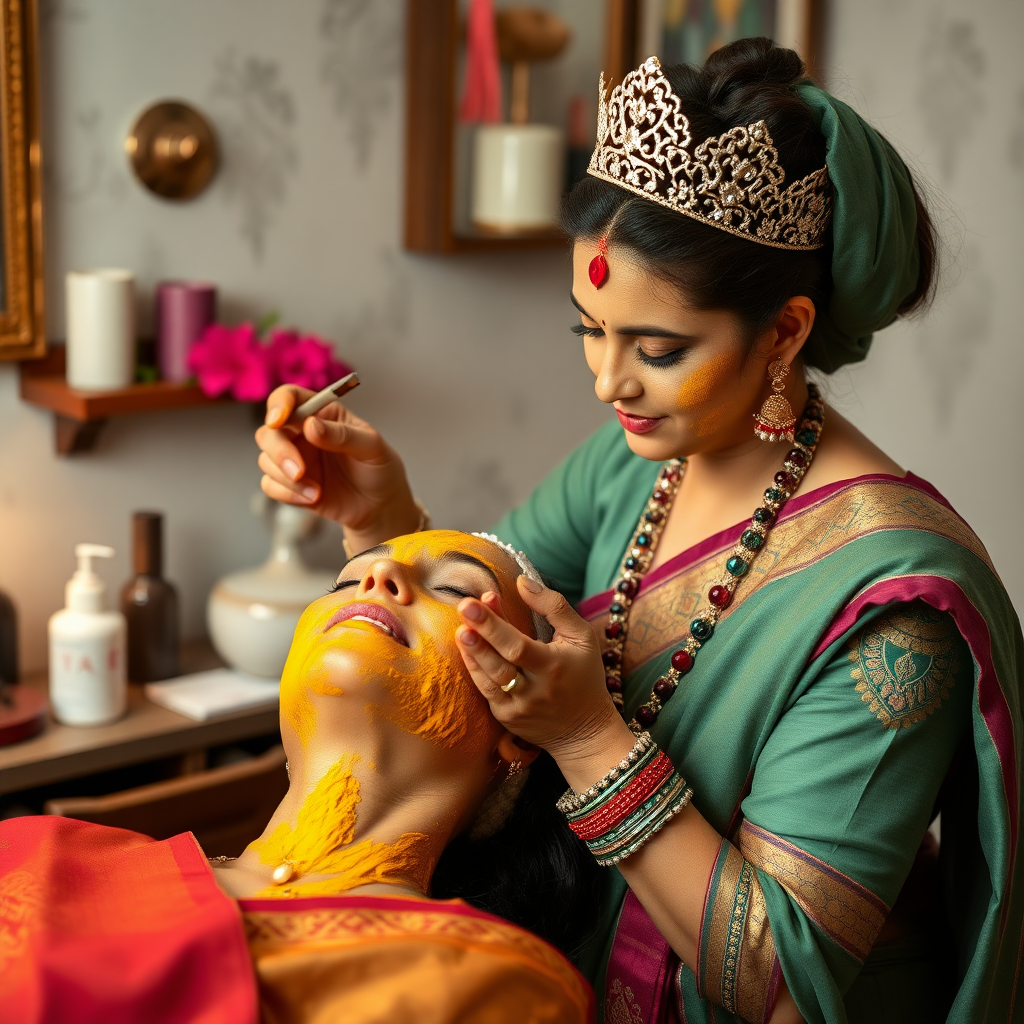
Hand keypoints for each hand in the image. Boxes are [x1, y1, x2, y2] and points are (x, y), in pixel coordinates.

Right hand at [255, 385, 419, 542]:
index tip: (278, 420)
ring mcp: (293, 458)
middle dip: (279, 452)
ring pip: (265, 460)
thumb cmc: (379, 468)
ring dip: (286, 478)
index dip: (279, 404)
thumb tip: (310, 425)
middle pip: (268, 431)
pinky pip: (270, 485)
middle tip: (299, 471)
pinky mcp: (289, 484)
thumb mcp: (372, 447)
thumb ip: (343, 435)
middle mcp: (301, 433)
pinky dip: (288, 494)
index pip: (289, 397)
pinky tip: (313, 498)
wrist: (380, 506)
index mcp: (321, 414)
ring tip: (317, 492)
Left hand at [455, 577, 631, 773]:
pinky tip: (466, 650)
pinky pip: (486, 692)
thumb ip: (554, 607)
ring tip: (460, 630)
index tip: (478, 601)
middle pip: (500, 663)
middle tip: (463, 608)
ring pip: (488, 680)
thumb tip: (521, 581)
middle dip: (480, 635)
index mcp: (554, 666)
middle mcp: (534, 690)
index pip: (518, 646)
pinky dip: (475, 670)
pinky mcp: (507, 718)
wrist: (584, 730)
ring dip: (472, 654)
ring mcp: (518, 708)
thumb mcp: (581, 637)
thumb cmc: (583, 674)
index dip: (496, 625)